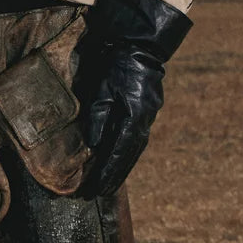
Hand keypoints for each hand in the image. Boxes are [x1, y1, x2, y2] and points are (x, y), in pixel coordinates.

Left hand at [82, 45, 165, 195]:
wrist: (141, 48)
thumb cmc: (116, 67)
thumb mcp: (102, 91)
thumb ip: (98, 119)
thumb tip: (94, 146)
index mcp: (134, 117)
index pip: (119, 151)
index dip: (108, 171)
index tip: (97, 188)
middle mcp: (144, 121)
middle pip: (129, 155)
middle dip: (114, 175)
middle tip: (100, 193)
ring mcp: (148, 117)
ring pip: (135, 150)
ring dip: (122, 167)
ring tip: (109, 184)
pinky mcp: (148, 112)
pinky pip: (137, 139)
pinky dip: (128, 154)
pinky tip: (120, 162)